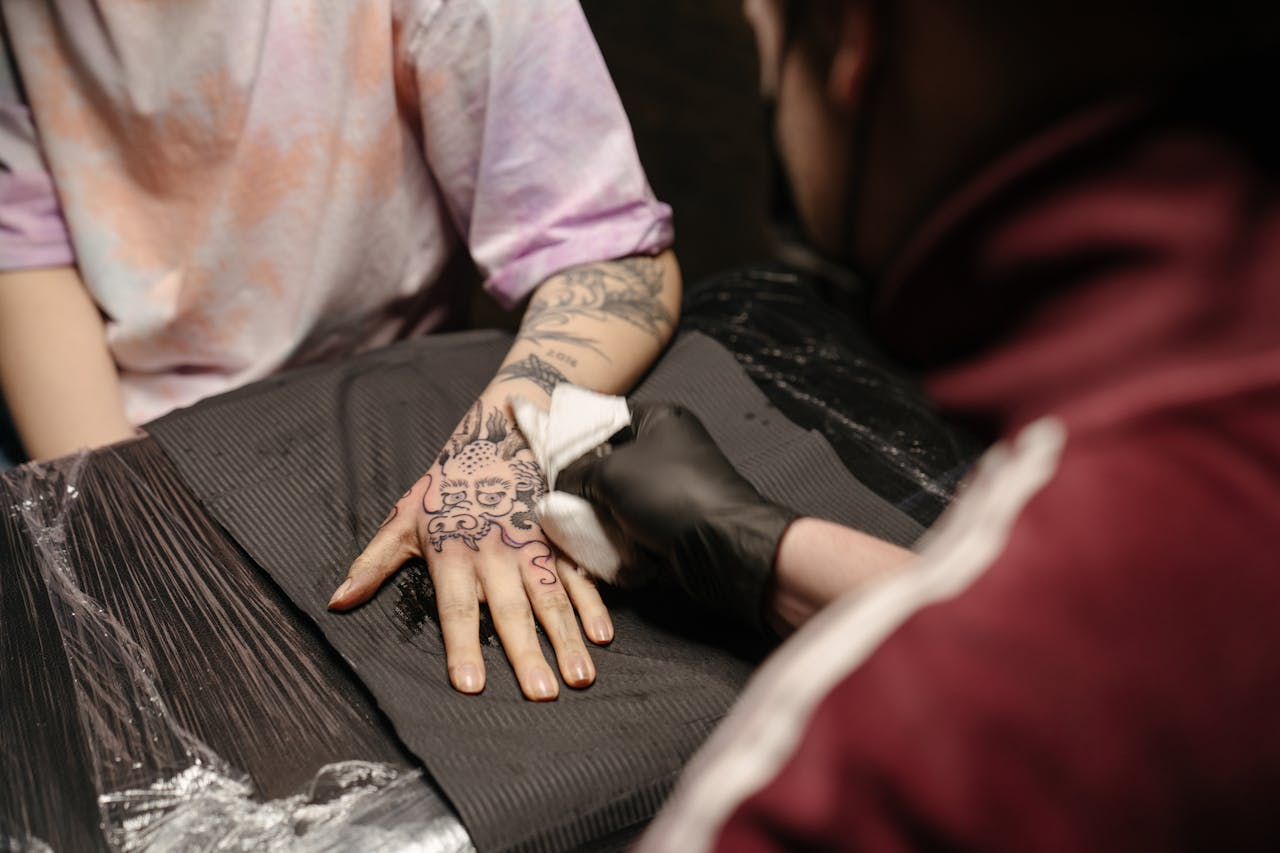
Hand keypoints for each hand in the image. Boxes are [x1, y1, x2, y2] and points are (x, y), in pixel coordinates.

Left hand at [328, 401, 613, 700]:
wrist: (501, 430)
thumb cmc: (448, 484)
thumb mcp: (405, 516)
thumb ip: (374, 563)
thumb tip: (337, 601)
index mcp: (455, 555)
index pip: (458, 610)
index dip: (463, 648)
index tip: (471, 687)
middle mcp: (496, 555)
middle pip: (512, 612)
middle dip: (527, 654)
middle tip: (541, 695)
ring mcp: (533, 546)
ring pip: (552, 599)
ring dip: (567, 639)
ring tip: (579, 678)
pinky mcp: (559, 537)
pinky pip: (578, 575)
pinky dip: (593, 605)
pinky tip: (602, 637)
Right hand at [558, 403, 797, 630]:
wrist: (719, 545)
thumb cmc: (668, 492)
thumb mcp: (611, 471)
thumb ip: (577, 472)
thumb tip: (560, 484)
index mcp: (660, 419)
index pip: (607, 419)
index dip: (576, 436)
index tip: (549, 458)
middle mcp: (667, 449)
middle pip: (609, 462)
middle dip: (584, 483)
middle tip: (559, 497)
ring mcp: (670, 488)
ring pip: (617, 499)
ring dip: (599, 516)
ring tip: (577, 525)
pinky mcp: (671, 523)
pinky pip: (632, 526)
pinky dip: (618, 537)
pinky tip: (601, 546)